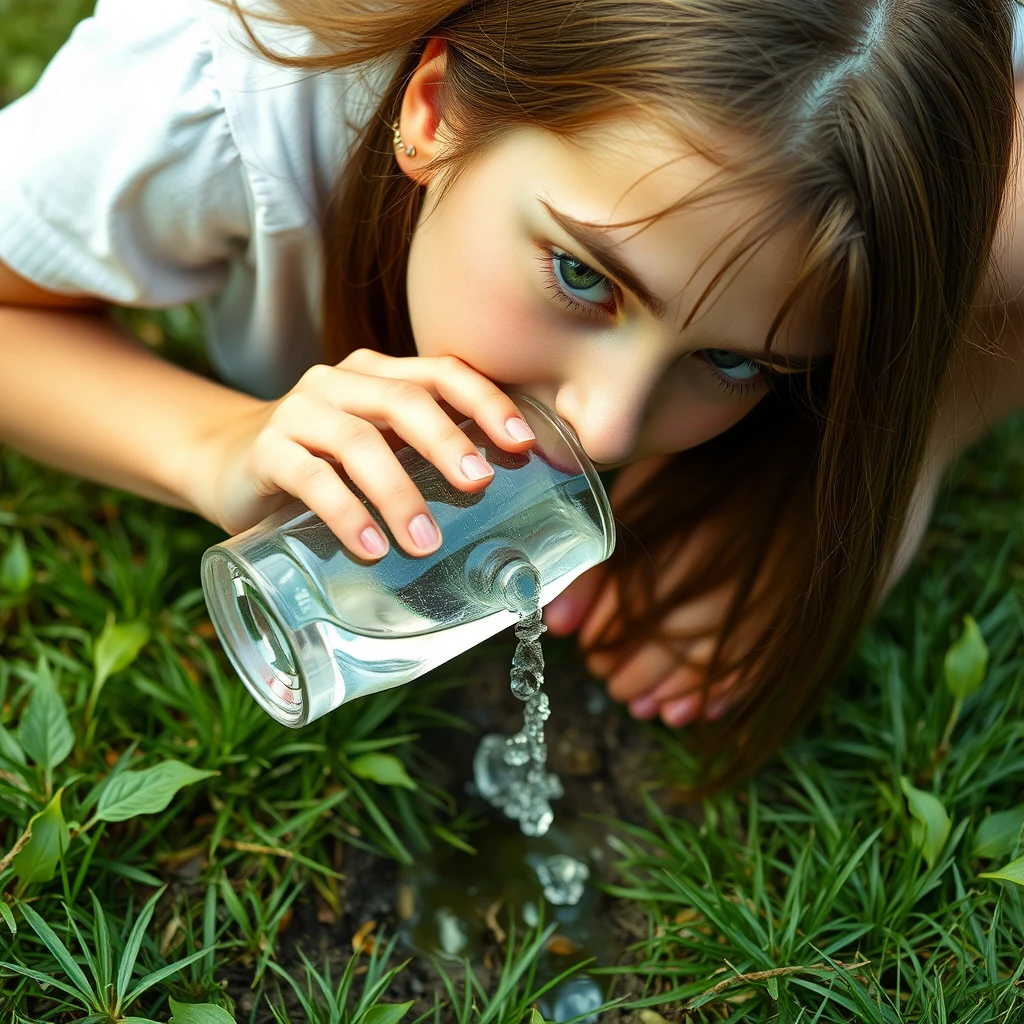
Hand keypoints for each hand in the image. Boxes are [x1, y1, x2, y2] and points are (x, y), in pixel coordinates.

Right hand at [192, 349, 535, 557]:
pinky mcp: (266, 451)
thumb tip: (501, 497)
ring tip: (425, 542)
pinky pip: (311, 478)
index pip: (441, 372)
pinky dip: (346, 513)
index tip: (521, 443)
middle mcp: (339, 383)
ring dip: (398, 493)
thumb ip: (420, 453)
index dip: (485, 401)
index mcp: (377, 375)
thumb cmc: (322, 460)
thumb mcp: (375, 445)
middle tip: (479, 486)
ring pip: (359, 442)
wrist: (227, 462)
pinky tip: (371, 547)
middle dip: (448, 442)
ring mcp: (299, 413)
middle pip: (404, 400)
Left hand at [545, 457, 766, 726]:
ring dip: (662, 691)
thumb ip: (596, 561)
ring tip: (636, 701)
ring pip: (699, 667)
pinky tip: (686, 713)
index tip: (586, 647)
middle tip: (606, 676)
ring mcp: (756, 602)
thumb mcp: (640, 498)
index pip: (627, 616)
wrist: (791, 457)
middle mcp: (716, 582)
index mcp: (675, 547)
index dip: (602, 638)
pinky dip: (712, 697)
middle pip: (661, 649)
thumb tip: (556, 625)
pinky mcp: (785, 613)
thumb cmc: (701, 472)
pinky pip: (746, 670)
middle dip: (626, 672)